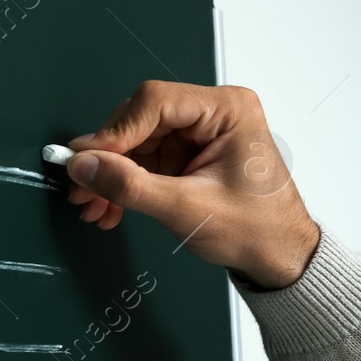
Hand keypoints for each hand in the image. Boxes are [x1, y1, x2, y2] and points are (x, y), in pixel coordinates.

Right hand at [64, 81, 320, 289]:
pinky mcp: (185, 156)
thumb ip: (130, 186)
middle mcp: (210, 114)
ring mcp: (196, 135)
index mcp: (226, 110)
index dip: (114, 132)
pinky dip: (121, 184)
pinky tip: (109, 207)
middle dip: (107, 158)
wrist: (278, 258)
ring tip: (92, 207)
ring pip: (133, 144)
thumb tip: (82, 166)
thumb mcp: (186, 209)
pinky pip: (140, 161)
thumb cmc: (254, 230)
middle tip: (82, 189)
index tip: (85, 162)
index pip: (154, 102)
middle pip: (137, 121)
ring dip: (108, 176)